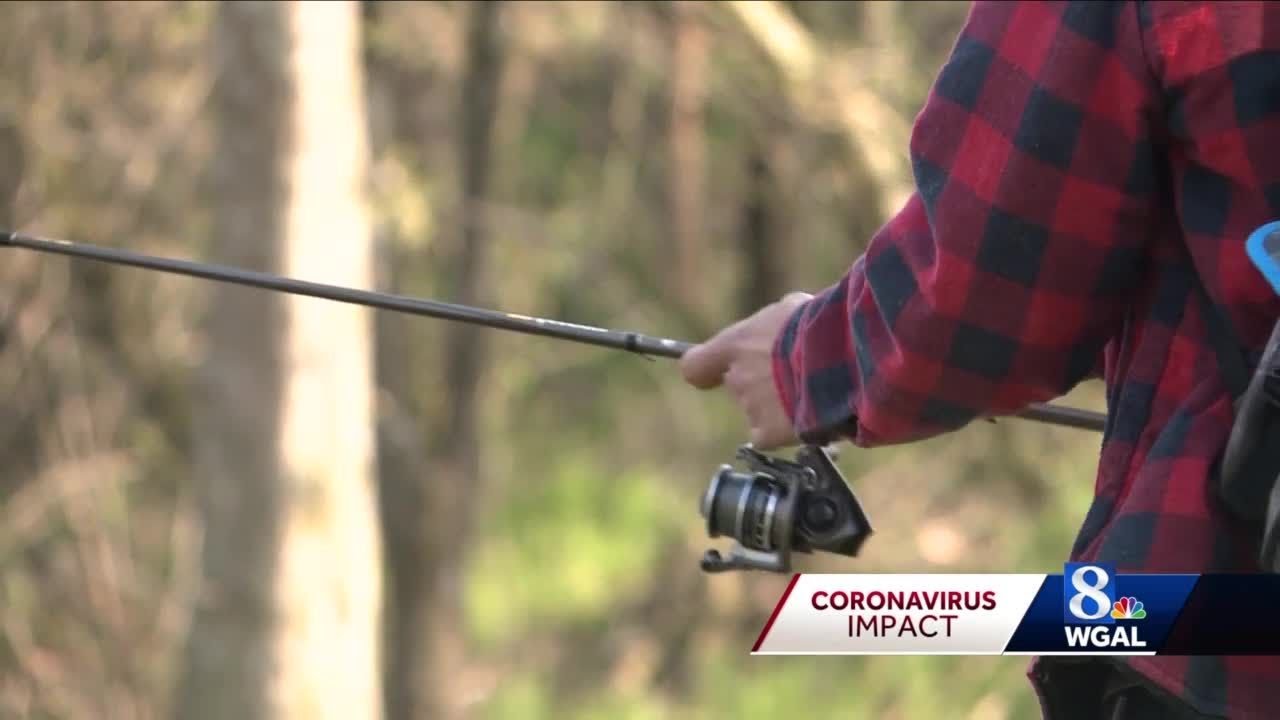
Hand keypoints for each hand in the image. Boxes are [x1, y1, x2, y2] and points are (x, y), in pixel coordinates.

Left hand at [680, 292, 812, 449]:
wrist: (843, 358)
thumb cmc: (821, 327)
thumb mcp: (794, 310)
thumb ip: (775, 326)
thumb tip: (782, 326)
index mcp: (735, 345)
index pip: (695, 366)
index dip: (706, 370)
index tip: (714, 372)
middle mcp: (736, 378)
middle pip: (740, 386)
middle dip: (763, 382)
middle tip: (796, 374)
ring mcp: (751, 408)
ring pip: (760, 411)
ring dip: (780, 405)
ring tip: (814, 391)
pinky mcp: (769, 433)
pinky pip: (771, 435)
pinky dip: (787, 431)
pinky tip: (811, 415)